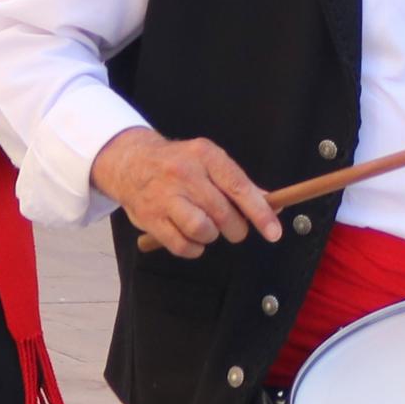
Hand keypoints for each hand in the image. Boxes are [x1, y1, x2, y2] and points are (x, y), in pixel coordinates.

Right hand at [92, 129, 279, 258]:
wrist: (131, 162)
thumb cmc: (178, 165)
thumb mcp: (209, 162)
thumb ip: (240, 184)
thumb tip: (273, 204)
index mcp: (205, 156)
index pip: (238, 187)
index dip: (259, 213)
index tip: (273, 232)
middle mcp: (184, 174)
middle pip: (223, 214)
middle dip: (236, 228)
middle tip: (233, 227)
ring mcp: (165, 196)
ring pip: (203, 230)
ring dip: (212, 236)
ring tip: (208, 227)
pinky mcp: (151, 218)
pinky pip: (183, 246)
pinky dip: (194, 248)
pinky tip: (192, 237)